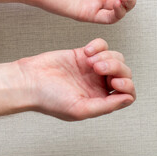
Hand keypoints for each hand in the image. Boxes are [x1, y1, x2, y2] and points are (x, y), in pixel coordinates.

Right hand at [17, 38, 135, 120]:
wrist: (29, 80)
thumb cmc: (48, 99)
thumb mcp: (79, 109)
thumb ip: (106, 106)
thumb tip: (127, 99)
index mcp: (99, 100)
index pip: (126, 93)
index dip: (127, 86)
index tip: (114, 82)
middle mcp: (97, 84)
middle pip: (123, 73)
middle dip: (116, 68)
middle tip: (98, 68)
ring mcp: (90, 68)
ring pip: (115, 57)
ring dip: (107, 56)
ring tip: (90, 60)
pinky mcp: (81, 54)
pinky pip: (101, 45)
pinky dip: (98, 46)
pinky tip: (86, 51)